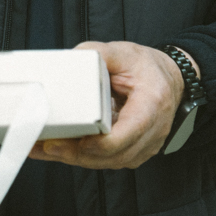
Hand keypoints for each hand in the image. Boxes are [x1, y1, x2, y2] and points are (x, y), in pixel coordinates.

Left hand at [30, 41, 182, 169]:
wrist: (170, 79)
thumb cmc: (148, 67)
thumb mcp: (124, 53)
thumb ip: (96, 54)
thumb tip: (67, 61)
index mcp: (151, 104)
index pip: (126, 135)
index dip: (98, 144)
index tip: (73, 140)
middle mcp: (153, 131)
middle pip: (114, 155)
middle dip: (77, 154)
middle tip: (46, 146)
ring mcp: (146, 145)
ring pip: (109, 163)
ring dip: (76, 159)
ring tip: (45, 149)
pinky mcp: (135, 151)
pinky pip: (109, 161)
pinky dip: (84, 158)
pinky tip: (61, 150)